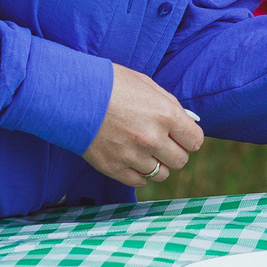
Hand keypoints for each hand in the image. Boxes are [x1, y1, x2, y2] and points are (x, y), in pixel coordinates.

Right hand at [83, 63, 204, 187]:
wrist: (71, 94)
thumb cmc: (110, 84)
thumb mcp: (146, 85)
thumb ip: (170, 105)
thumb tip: (187, 122)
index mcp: (165, 114)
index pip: (195, 140)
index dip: (189, 137)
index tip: (181, 135)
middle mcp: (152, 138)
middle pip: (180, 160)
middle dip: (174, 151)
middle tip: (162, 142)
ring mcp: (132, 156)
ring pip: (161, 174)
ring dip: (157, 164)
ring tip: (144, 150)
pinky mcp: (113, 168)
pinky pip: (139, 182)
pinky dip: (139, 173)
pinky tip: (131, 158)